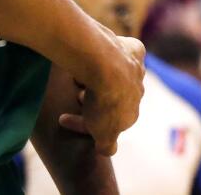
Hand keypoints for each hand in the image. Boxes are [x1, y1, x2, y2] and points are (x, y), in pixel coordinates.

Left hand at [58, 34, 144, 154]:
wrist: (105, 68)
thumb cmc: (102, 101)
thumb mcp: (102, 132)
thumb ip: (107, 144)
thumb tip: (107, 151)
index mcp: (132, 113)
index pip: (107, 120)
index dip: (83, 123)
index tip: (61, 119)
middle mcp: (139, 91)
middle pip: (113, 95)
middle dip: (94, 98)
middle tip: (77, 95)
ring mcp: (137, 69)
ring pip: (118, 73)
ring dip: (99, 77)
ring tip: (78, 78)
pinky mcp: (134, 48)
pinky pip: (129, 49)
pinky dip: (116, 49)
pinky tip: (99, 51)